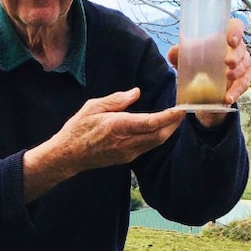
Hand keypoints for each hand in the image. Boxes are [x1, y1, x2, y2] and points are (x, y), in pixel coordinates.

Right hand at [22, 88, 183, 202]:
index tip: (181, 109)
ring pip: (156, 143)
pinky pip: (148, 147)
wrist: (68, 156)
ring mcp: (127, 153)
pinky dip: (157, 136)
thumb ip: (116, 100)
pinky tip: (158, 128)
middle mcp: (126, 142)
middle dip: (174, 124)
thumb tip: (136, 92)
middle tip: (182, 111)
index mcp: (117, 127)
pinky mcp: (127, 158)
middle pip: (159, 135)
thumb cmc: (77, 129)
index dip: (169, 117)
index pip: (151, 123)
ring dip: (167, 131)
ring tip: (174, 118)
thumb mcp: (93, 107)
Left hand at [167, 17, 250, 126]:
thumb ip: (177, 53)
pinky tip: (228, 98)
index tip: (230, 41)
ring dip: (239, 73)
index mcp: (224, 35)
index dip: (236, 31)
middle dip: (237, 55)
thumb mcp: (185, 56)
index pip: (236, 26)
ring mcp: (242, 62)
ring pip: (246, 65)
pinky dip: (237, 91)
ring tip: (228, 79)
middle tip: (228, 63)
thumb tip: (174, 52)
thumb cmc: (195, 60)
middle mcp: (236, 47)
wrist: (200, 79)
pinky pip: (245, 83)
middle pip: (242, 48)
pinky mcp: (244, 77)